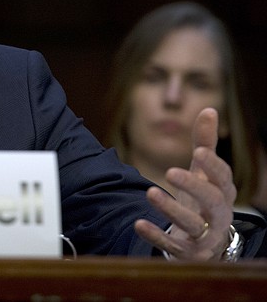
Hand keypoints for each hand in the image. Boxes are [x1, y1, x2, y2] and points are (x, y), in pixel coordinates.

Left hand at [134, 107, 235, 259]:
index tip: (198, 151)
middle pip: (212, 201)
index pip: (223, 178)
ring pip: (192, 223)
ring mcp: (205, 235)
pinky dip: (156, 235)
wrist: (207, 242)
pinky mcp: (188, 252)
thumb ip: (205, 143)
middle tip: (170, 172)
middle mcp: (218, 215)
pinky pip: (173, 245)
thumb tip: (209, 110)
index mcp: (223, 192)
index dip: (213, 166)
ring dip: (171, 209)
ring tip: (149, 192)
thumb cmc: (203, 198)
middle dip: (193, 186)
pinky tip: (138, 223)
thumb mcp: (203, 172)